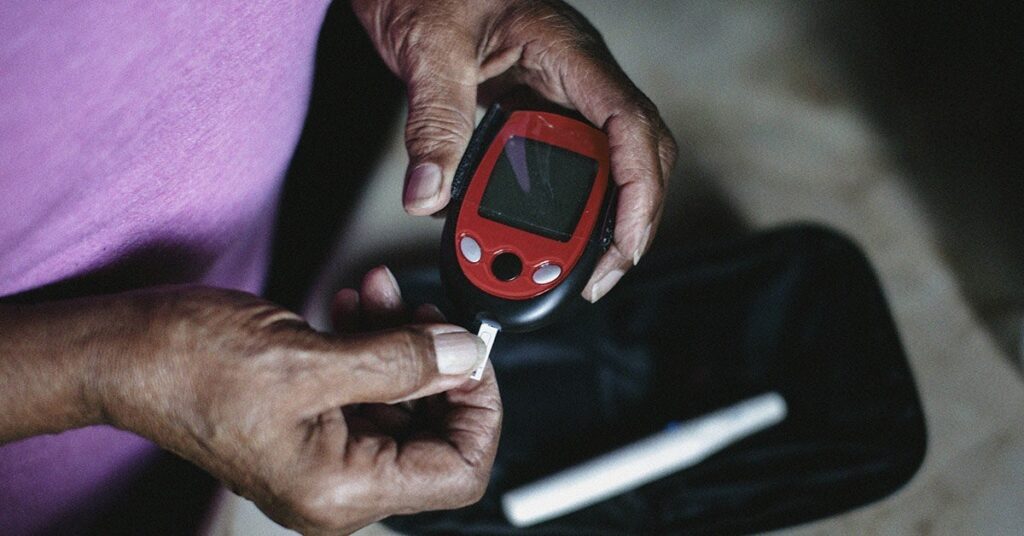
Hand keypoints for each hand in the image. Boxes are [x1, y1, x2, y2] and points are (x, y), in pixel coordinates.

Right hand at [94, 279, 499, 533]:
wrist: (122, 352)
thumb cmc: (186, 365)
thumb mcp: (310, 357)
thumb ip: (401, 362)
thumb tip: (463, 357)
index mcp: (339, 489)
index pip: (458, 471)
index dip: (479, 410)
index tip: (472, 354)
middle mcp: (335, 486)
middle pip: (433, 434)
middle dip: (438, 365)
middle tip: (431, 317)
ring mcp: (323, 457)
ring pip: (402, 403)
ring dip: (403, 343)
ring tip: (383, 296)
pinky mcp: (310, 426)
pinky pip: (366, 389)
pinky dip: (373, 345)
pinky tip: (360, 307)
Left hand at [353, 0, 677, 301]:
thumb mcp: (429, 51)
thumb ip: (433, 122)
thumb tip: (430, 195)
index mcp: (570, 54)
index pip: (633, 127)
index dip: (640, 193)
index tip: (624, 245)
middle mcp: (576, 80)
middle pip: (632, 160)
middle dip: (622, 224)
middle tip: (592, 276)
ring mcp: (559, 98)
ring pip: (599, 169)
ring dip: (585, 220)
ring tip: (556, 263)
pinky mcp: (533, 113)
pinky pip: (556, 167)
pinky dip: (545, 206)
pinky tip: (520, 229)